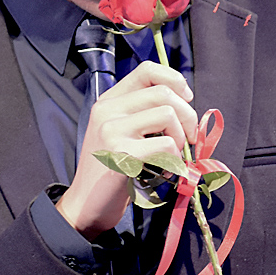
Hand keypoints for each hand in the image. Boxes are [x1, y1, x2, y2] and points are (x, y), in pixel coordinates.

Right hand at [56, 60, 196, 239]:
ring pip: (168, 115)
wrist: (86, 205)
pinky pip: (166, 146)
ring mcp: (112, 132)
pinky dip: (176, 159)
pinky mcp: (122, 155)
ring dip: (181, 138)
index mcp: (109, 101)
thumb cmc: (110, 170)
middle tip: (189, 138)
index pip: (147, 70)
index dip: (175, 80)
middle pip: (164, 93)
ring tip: (173, 156)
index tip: (186, 100)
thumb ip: (144, 114)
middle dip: (188, 115)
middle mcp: (107, 111)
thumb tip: (186, 105)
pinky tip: (166, 170)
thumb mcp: (119, 132)